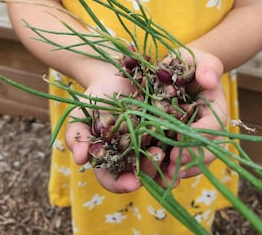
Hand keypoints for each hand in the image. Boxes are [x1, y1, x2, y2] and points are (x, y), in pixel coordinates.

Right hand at [65, 62, 165, 192]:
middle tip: (156, 158)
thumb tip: (80, 159)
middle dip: (149, 171)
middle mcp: (131, 155)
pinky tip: (183, 140)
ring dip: (167, 163)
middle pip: (140, 173)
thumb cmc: (93, 100)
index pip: (113, 179)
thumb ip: (77, 137)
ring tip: (171, 155)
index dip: (121, 184)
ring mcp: (148, 143)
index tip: (132, 183)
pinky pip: (171, 139)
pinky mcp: (162, 129)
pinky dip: (177, 142)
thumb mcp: (80, 116)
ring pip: (158, 161)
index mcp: (110, 159)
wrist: (113, 78)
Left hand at [157, 49, 226, 186]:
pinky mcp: (178, 143)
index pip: (213, 127)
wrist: (175, 74)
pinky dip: (169, 169)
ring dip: (180, 171)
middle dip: (190, 160)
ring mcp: (194, 138)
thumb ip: (207, 65)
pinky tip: (156, 174)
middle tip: (171, 167)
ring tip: (164, 177)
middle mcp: (207, 128)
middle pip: (206, 150)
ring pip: (194, 161)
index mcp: (215, 110)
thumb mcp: (196, 58)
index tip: (179, 139)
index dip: (199, 136)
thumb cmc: (187, 64)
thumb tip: (210, 81)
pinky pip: (178, 161)